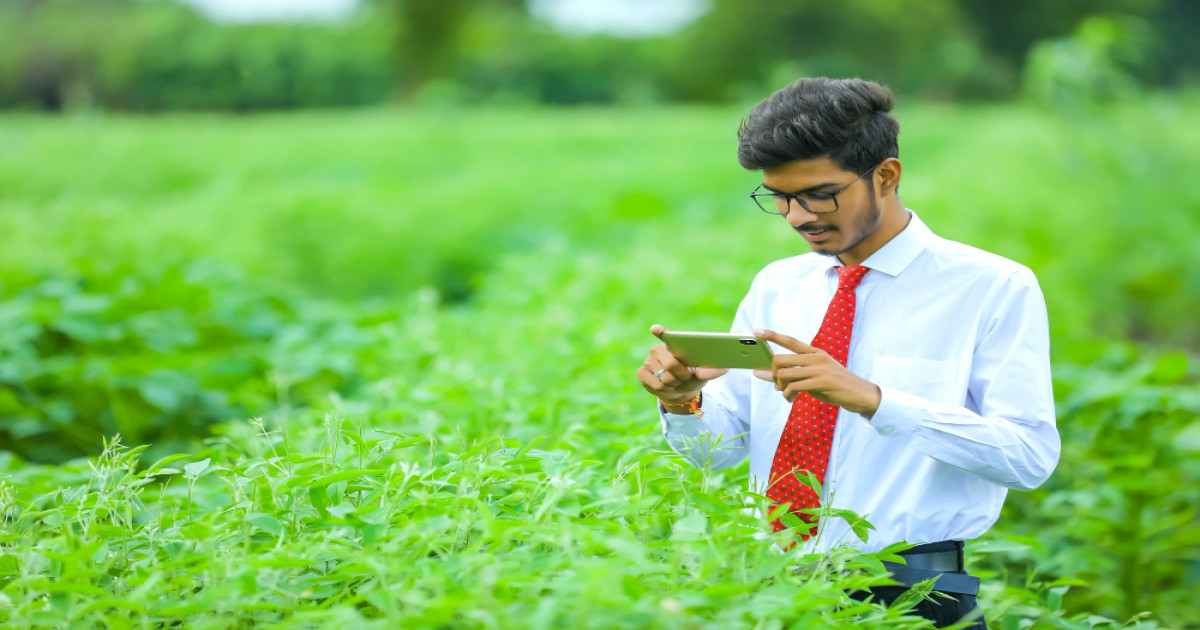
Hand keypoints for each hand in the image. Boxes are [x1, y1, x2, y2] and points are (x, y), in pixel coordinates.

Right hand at [638, 324, 728, 404]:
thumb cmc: (690, 377)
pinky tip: (667, 387)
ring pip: (664, 377)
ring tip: (676, 382)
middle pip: (671, 363)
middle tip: (686, 377)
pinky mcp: (641, 372)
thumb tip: (725, 368)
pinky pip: (657, 385)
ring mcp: (648, 360)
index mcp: (673, 344)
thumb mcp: (702, 374)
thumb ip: (710, 371)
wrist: (678, 391)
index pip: (665, 334)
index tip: (656, 329)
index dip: (661, 332)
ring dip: (674, 384)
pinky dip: (665, 390)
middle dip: (682, 375)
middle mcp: (658, 349)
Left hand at [752, 328, 881, 416]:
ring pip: (784, 373)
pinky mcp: (822, 381)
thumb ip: (792, 374)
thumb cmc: (835, 386)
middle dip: (772, 374)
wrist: (861, 395)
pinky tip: (791, 399)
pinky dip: (787, 394)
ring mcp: (819, 368)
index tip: (757, 331)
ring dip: (780, 387)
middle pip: (780, 359)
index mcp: (815, 352)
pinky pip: (794, 386)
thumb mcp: (814, 376)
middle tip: (777, 384)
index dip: (772, 335)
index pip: (790, 340)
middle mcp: (816, 357)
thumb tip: (764, 376)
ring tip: (786, 394)